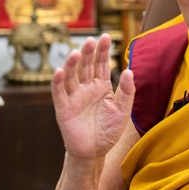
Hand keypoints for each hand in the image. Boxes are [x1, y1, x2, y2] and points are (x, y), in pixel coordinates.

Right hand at [51, 33, 135, 159]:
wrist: (94, 152)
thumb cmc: (108, 131)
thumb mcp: (123, 111)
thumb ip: (127, 92)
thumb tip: (129, 71)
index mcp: (101, 86)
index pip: (101, 64)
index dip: (103, 51)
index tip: (106, 36)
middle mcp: (86, 88)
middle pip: (86, 66)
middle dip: (89, 52)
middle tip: (92, 40)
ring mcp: (74, 97)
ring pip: (72, 76)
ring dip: (73, 64)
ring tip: (78, 52)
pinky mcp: (63, 108)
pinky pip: (59, 93)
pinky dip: (58, 82)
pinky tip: (60, 71)